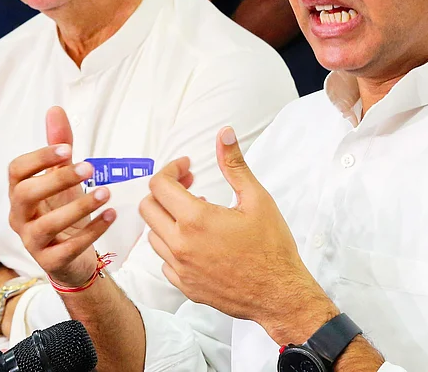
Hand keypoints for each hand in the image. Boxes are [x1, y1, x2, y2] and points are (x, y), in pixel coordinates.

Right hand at [8, 107, 115, 287]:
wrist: (70, 257)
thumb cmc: (62, 211)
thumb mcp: (62, 178)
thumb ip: (59, 147)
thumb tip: (55, 110)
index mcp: (20, 193)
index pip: (16, 171)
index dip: (39, 158)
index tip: (68, 149)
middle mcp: (19, 217)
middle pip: (25, 195)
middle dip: (57, 179)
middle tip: (90, 168)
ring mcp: (31, 241)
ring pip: (46, 225)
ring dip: (79, 207)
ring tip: (107, 192)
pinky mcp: (50, 261)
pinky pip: (68, 249)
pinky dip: (92, 232)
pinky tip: (112, 215)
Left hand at [141, 127, 336, 343]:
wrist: (278, 293)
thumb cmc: (272, 248)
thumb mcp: (257, 199)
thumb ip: (235, 165)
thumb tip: (224, 135)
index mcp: (196, 219)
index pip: (160, 185)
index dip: (172, 170)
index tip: (187, 168)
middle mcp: (180, 244)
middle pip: (148, 208)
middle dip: (165, 191)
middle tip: (189, 186)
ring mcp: (180, 268)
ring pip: (153, 234)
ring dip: (168, 219)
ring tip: (197, 215)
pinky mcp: (184, 286)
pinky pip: (164, 260)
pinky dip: (173, 245)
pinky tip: (197, 242)